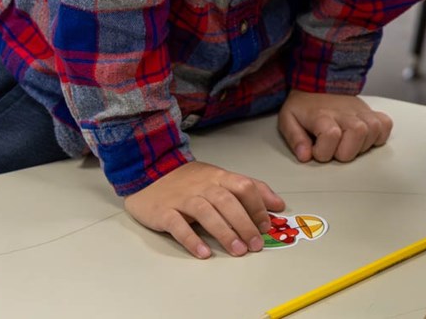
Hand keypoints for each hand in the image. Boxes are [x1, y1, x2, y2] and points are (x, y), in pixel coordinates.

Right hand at [123, 161, 285, 258]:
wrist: (147, 172)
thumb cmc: (189, 180)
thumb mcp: (220, 178)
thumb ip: (248, 190)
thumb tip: (278, 204)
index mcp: (219, 177)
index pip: (244, 187)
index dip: (257, 206)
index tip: (266, 225)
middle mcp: (203, 186)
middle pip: (227, 202)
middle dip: (245, 224)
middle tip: (256, 244)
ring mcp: (182, 198)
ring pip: (206, 213)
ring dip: (224, 233)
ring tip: (237, 250)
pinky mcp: (164, 212)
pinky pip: (178, 226)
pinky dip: (192, 240)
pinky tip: (204, 253)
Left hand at [278, 91, 392, 162]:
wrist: (317, 83)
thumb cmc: (303, 106)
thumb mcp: (288, 119)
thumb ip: (294, 138)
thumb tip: (305, 156)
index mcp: (322, 114)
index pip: (331, 135)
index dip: (323, 152)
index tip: (315, 151)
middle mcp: (344, 112)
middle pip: (358, 132)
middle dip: (346, 152)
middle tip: (334, 151)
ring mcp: (360, 111)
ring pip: (374, 130)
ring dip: (362, 145)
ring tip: (348, 145)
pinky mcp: (370, 112)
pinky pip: (385, 124)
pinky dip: (379, 135)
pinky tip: (364, 139)